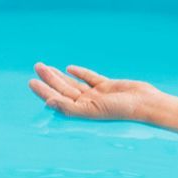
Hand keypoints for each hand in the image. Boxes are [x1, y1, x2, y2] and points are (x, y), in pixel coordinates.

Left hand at [29, 63, 162, 122]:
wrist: (146, 104)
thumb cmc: (121, 111)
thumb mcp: (92, 110)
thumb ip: (69, 107)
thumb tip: (48, 103)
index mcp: (82, 110)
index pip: (57, 99)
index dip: (44, 91)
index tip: (32, 81)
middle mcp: (87, 103)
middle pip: (63, 89)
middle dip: (49, 78)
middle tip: (37, 67)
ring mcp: (97, 94)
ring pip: (74, 83)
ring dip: (60, 75)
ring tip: (46, 67)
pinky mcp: (108, 86)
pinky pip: (90, 78)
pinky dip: (80, 73)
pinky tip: (70, 68)